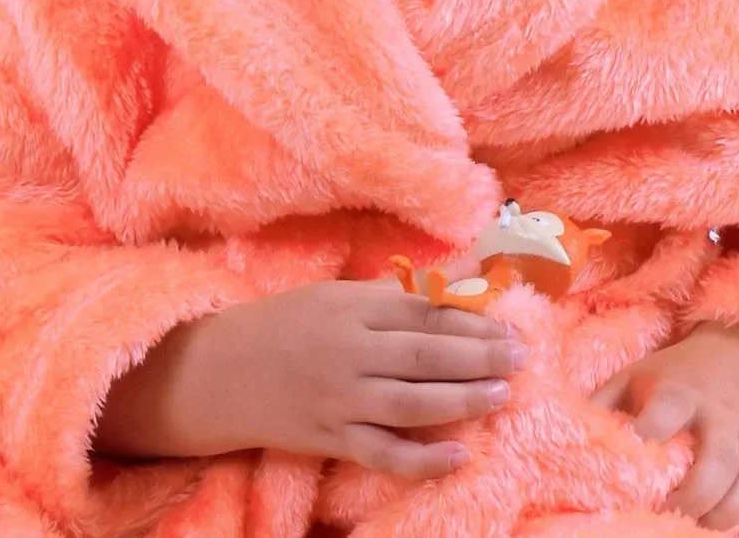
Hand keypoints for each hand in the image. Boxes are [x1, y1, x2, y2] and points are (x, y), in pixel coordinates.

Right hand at [93, 256, 527, 481]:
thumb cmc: (284, 324)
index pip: (422, 311)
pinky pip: (381, 452)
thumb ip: (392, 295)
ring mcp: (339, 399)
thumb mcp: (334, 294)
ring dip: (462, 400)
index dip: (470, 317)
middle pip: (424, 354)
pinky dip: (421, 459)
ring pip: (411, 402)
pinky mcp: (329, 438)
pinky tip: (457, 456)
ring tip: (502, 395)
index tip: (510, 321)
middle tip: (521, 356)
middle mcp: (348, 351)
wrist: (217, 371)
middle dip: (479, 356)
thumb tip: (455, 281)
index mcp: (350, 307)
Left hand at [588, 322, 738, 535]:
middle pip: (715, 464)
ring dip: (720, 519)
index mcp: (682, 391)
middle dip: (690, 499)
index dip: (650, 435)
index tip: (633, 460)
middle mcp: (722, 419)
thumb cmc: (680, 374)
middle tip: (664, 515)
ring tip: (692, 531)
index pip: (668, 411)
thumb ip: (604, 403)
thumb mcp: (638, 375)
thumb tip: (567, 438)